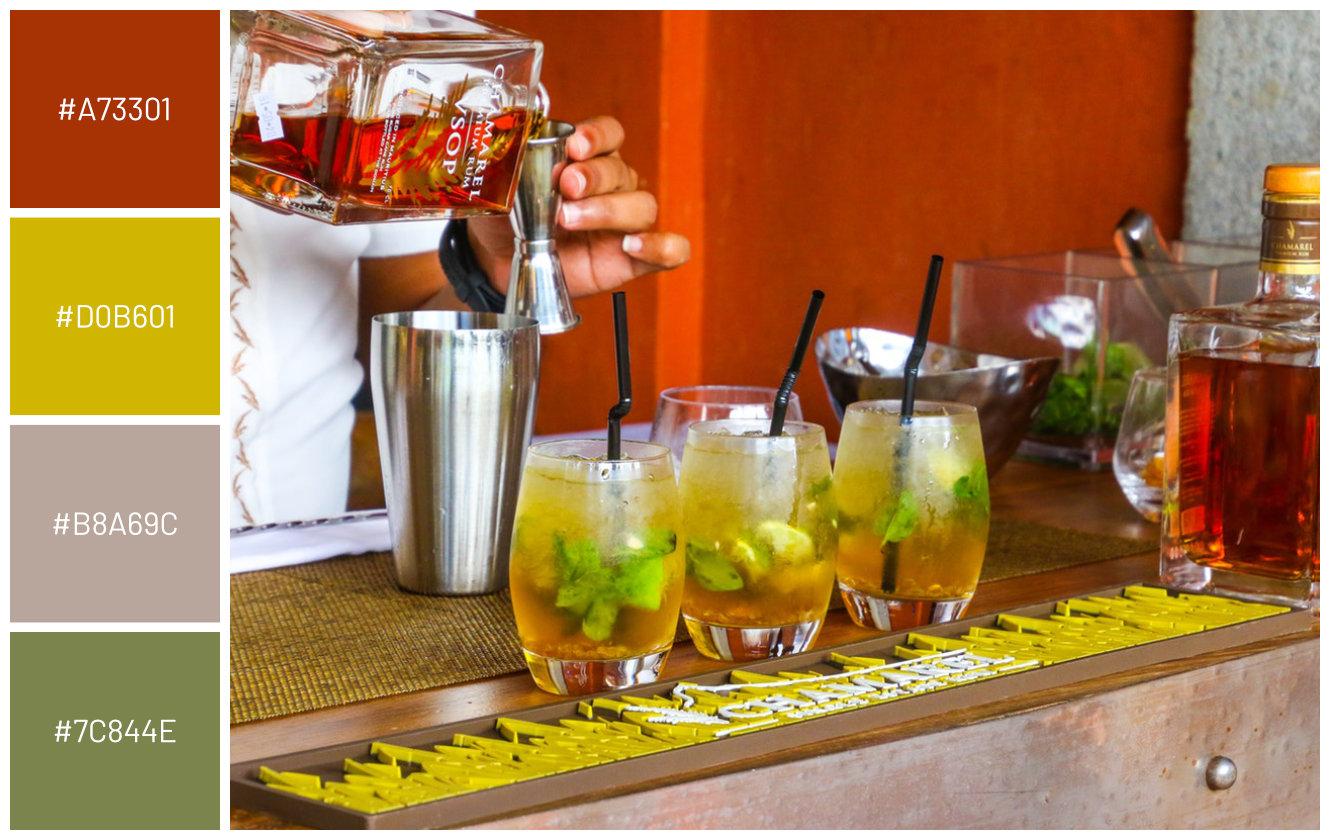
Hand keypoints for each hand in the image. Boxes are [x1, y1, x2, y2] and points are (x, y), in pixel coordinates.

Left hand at [466, 115, 690, 296]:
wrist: (500, 258)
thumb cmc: (508, 213)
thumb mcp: (505, 184)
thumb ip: (518, 165)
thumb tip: (524, 151)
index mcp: (588, 158)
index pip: (610, 134)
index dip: (597, 136)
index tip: (574, 145)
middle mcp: (613, 185)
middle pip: (621, 171)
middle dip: (594, 176)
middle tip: (565, 186)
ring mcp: (625, 222)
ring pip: (642, 206)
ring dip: (609, 210)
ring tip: (571, 220)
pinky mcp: (633, 258)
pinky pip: (670, 250)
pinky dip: (663, 247)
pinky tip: (635, 246)